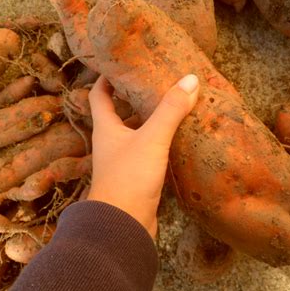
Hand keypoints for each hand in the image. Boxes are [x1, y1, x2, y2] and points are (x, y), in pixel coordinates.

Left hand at [88, 74, 198, 237]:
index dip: (106, 78)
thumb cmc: (129, 177)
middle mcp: (111, 142)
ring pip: (136, 133)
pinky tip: (177, 138)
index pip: (98, 96)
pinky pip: (148, 152)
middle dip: (134, 97)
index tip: (121, 64)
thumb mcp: (151, 138)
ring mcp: (123, 161)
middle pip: (119, 113)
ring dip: (150, 120)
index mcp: (106, 128)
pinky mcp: (137, 177)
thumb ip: (170, 110)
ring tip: (172, 105)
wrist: (123, 225)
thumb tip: (191, 79)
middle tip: (156, 82)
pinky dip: (159, 142)